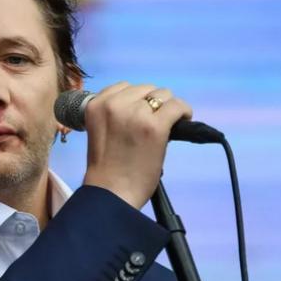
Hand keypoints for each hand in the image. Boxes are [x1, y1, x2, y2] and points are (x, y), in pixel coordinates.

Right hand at [82, 82, 192, 208]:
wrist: (111, 193)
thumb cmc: (106, 168)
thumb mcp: (100, 130)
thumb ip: (115, 113)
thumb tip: (144, 105)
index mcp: (96, 105)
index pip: (123, 87)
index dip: (135, 100)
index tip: (140, 114)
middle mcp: (114, 104)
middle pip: (145, 88)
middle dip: (151, 103)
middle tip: (153, 122)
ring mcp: (135, 114)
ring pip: (162, 94)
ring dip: (167, 107)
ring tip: (168, 123)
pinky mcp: (155, 126)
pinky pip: (177, 106)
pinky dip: (183, 112)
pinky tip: (183, 121)